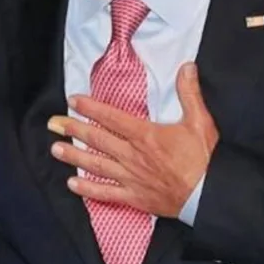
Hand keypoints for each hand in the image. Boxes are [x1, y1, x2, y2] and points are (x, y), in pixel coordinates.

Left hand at [48, 62, 217, 217]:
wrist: (210, 194)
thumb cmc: (205, 159)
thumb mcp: (200, 121)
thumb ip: (189, 93)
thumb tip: (187, 67)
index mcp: (145, 135)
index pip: (111, 117)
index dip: (90, 107)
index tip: (73, 100)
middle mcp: (132, 155)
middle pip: (97, 139)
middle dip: (73, 129)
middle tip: (53, 123)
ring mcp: (130, 177)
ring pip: (96, 165)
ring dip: (74, 156)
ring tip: (55, 149)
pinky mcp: (133, 197)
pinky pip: (106, 193)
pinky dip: (88, 189)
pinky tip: (72, 185)